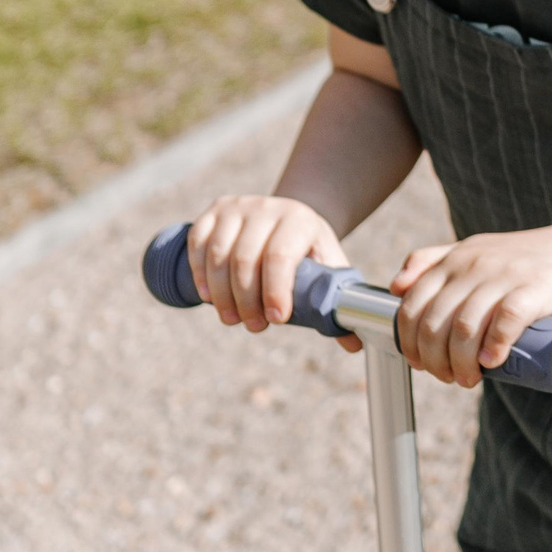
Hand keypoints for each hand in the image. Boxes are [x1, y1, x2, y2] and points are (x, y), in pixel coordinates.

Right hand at [186, 195, 361, 350]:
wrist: (288, 219)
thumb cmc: (308, 253)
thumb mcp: (327, 269)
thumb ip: (336, 304)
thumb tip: (354, 344)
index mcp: (300, 220)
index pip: (281, 255)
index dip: (275, 291)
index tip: (276, 320)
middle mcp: (267, 208)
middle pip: (245, 258)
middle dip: (246, 300)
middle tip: (253, 327)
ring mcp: (237, 207)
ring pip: (218, 254)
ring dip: (221, 294)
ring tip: (231, 319)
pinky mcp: (214, 211)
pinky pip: (197, 242)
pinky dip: (199, 273)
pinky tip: (209, 296)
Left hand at [390, 229, 551, 387]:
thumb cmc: (529, 264)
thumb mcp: (477, 252)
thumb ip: (435, 262)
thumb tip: (396, 288)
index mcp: (457, 258)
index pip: (413, 305)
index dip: (409, 342)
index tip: (420, 363)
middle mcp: (476, 263)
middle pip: (435, 322)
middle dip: (435, 360)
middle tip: (449, 378)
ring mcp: (507, 275)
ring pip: (465, 327)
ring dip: (461, 363)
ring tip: (470, 379)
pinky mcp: (538, 289)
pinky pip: (505, 321)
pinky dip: (493, 347)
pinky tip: (492, 362)